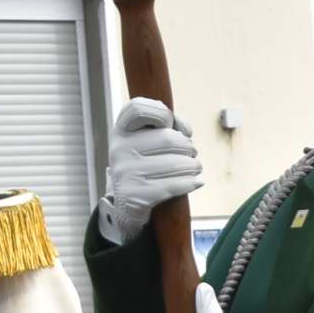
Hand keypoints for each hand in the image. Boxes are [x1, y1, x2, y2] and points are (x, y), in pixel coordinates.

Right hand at [99, 98, 202, 243]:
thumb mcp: (150, 139)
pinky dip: (190, 182)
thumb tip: (184, 131)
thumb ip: (169, 125)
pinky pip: (174, 184)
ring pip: (176, 163)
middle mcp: (118, 149)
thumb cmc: (147, 163)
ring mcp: (125, 172)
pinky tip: (195, 182)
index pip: (138, 108)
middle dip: (188, 147)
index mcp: (121, 130)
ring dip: (193, 166)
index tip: (169, 125)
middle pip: (169, 139)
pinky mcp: (135, 196)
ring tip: (194, 168)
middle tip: (191, 154)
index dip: (162, 113)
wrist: (128, 203)